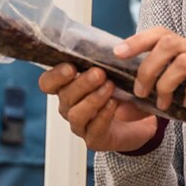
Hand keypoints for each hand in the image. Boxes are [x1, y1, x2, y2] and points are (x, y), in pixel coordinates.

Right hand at [38, 64, 160, 153]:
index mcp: (67, 88)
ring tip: (110, 87)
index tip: (70, 67)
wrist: (138, 121)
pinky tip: (114, 104)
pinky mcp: (93, 139)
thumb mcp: (112, 72)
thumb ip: (103, 61)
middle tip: (99, 73)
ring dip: (93, 99)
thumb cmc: (120, 92)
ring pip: (76, 114)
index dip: (54, 76)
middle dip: (81, 84)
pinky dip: (104, 115)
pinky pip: (94, 129)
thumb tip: (106, 46)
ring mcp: (79, 125)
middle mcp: (68, 107)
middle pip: (64, 96)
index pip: (47, 83)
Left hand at [117, 27, 185, 145]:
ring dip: (165, 85)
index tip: (117, 53)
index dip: (138, 40)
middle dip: (148, 67)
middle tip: (141, 91)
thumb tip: (119, 108)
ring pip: (183, 62)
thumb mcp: (172, 99)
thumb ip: (148, 100)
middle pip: (169, 42)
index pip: (161, 33)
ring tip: (162, 103)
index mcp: (185, 50)